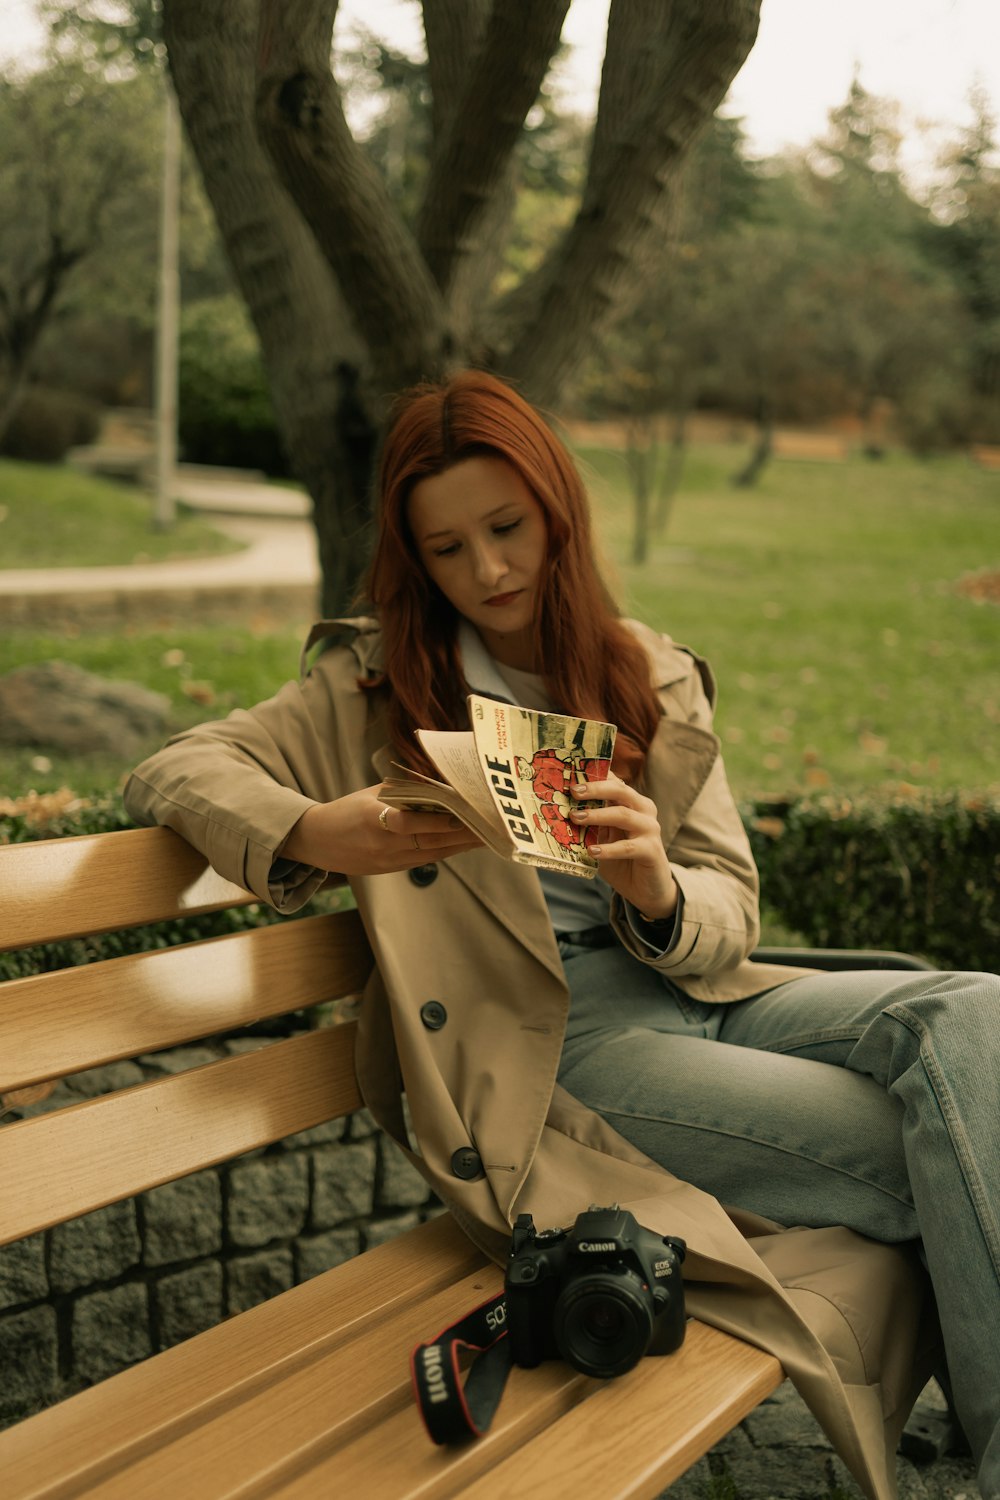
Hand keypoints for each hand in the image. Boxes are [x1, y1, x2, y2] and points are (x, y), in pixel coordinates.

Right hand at [282, 785, 481, 875]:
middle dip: (462, 834)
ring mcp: (387, 860)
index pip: (409, 822)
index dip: (437, 821)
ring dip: (461, 845)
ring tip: (487, 836)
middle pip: (429, 841)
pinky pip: (425, 859)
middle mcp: (382, 843)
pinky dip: (447, 851)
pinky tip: (465, 844)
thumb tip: (440, 783)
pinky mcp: (391, 870)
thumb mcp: (371, 793)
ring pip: (432, 853)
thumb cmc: (346, 810)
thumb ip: (404, 790)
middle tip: (490, 826)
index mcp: (372, 819)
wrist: (317, 842)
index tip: (462, 814)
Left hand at [568, 774, 677, 920]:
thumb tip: (563, 811)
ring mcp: (650, 829)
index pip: (614, 782)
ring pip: (623, 815)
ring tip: (576, 818)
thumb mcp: (604, 838)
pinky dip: (609, 848)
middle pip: (621, 791)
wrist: (646, 889)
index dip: (595, 775)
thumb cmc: (621, 860)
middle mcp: (644, 811)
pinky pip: (628, 846)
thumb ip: (592, 824)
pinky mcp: (652, 850)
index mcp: (632, 803)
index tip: (572, 773)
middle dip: (596, 788)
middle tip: (573, 791)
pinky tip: (592, 851)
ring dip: (597, 815)